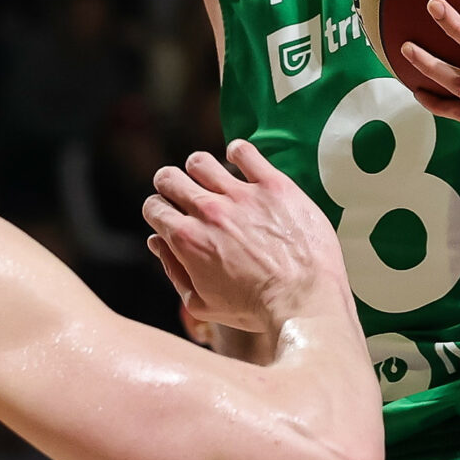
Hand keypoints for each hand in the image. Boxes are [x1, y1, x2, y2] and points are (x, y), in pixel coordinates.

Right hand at [144, 142, 352, 331]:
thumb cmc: (255, 309)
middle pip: (169, 177)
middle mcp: (209, 211)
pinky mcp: (273, 185)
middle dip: (171, 185)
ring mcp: (241, 195)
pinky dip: (237, 152)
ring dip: (200, 169)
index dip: (159, 212)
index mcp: (187, 240)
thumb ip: (174, 271)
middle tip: (185, 195)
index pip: (154, 206)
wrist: (305, 300)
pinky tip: (240, 162)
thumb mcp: (202, 304)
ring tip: (213, 181)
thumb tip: (157, 243)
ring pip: (201, 161)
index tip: (172, 217)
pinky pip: (244, 151)